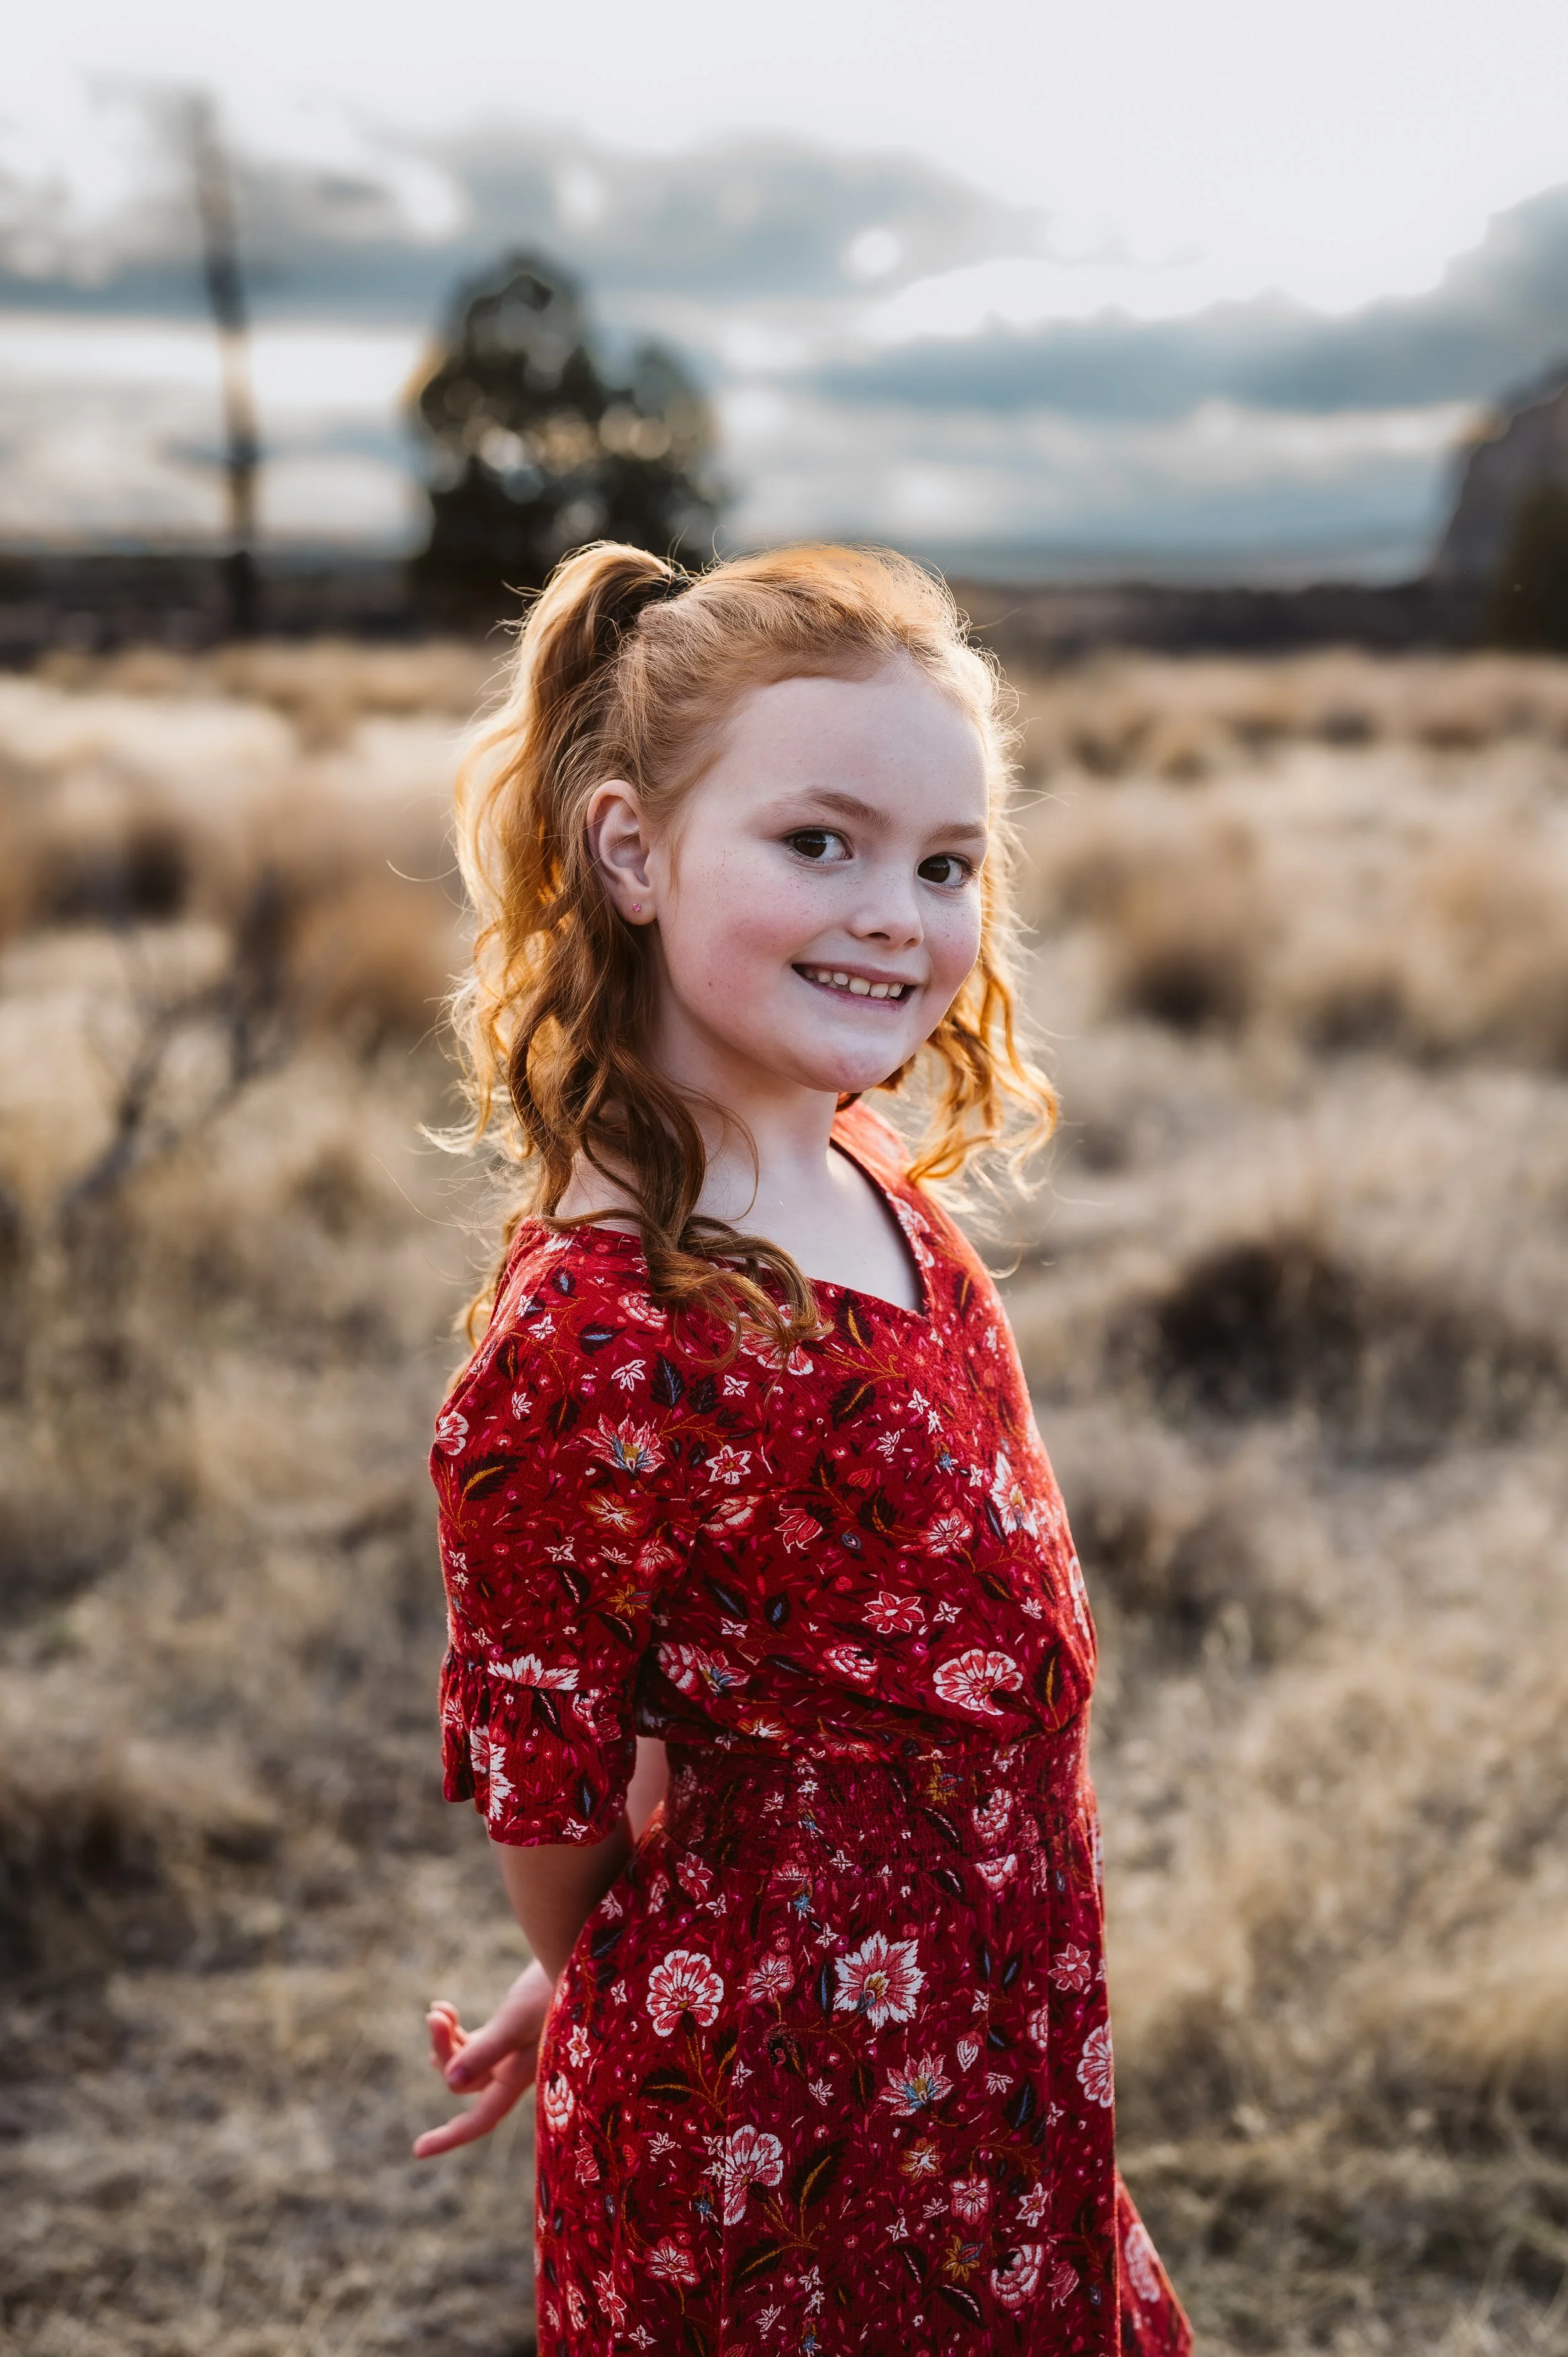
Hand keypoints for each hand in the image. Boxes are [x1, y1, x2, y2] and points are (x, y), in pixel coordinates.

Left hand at [412, 1959, 554, 2158]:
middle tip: (433, 2016)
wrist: (577, 1957)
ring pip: (466, 2060)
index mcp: (522, 2075)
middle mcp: (515, 2068)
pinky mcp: (512, 2029)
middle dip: (444, 2050)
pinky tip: (442, 2008)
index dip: (451, 2136)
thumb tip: (449, 2083)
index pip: (482, 2117)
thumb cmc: (554, 1988)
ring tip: (437, 2010)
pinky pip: (473, 2041)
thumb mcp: (518, 2018)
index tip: (417, 2150)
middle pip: (465, 2079)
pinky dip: (455, 2029)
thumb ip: (487, 2050)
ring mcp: (513, 2049)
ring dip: (446, 2039)